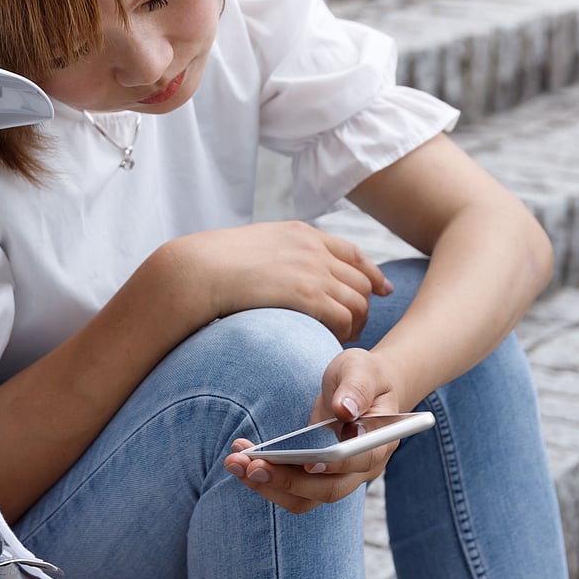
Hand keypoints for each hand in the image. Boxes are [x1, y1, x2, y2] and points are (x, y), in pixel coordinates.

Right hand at [170, 221, 392, 342]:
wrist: (197, 270)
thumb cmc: (211, 265)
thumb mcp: (251, 247)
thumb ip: (273, 255)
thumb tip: (273, 272)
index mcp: (300, 234)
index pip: (351, 252)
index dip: (371, 273)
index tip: (381, 289)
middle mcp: (313, 248)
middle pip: (361, 280)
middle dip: (363, 306)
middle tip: (352, 330)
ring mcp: (312, 270)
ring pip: (358, 302)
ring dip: (354, 325)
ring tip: (339, 341)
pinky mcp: (307, 295)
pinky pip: (344, 318)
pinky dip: (343, 335)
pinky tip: (329, 343)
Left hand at [222, 348, 405, 512]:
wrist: (360, 388)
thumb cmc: (363, 376)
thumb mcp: (361, 368)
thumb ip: (356, 386)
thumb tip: (344, 409)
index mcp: (380, 442)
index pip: (359, 462)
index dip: (335, 466)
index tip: (307, 463)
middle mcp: (361, 469)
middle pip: (327, 490)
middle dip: (286, 480)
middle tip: (251, 465)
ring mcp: (337, 477)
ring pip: (304, 498)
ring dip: (267, 485)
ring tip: (234, 463)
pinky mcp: (315, 477)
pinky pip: (290, 490)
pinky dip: (265, 479)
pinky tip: (241, 459)